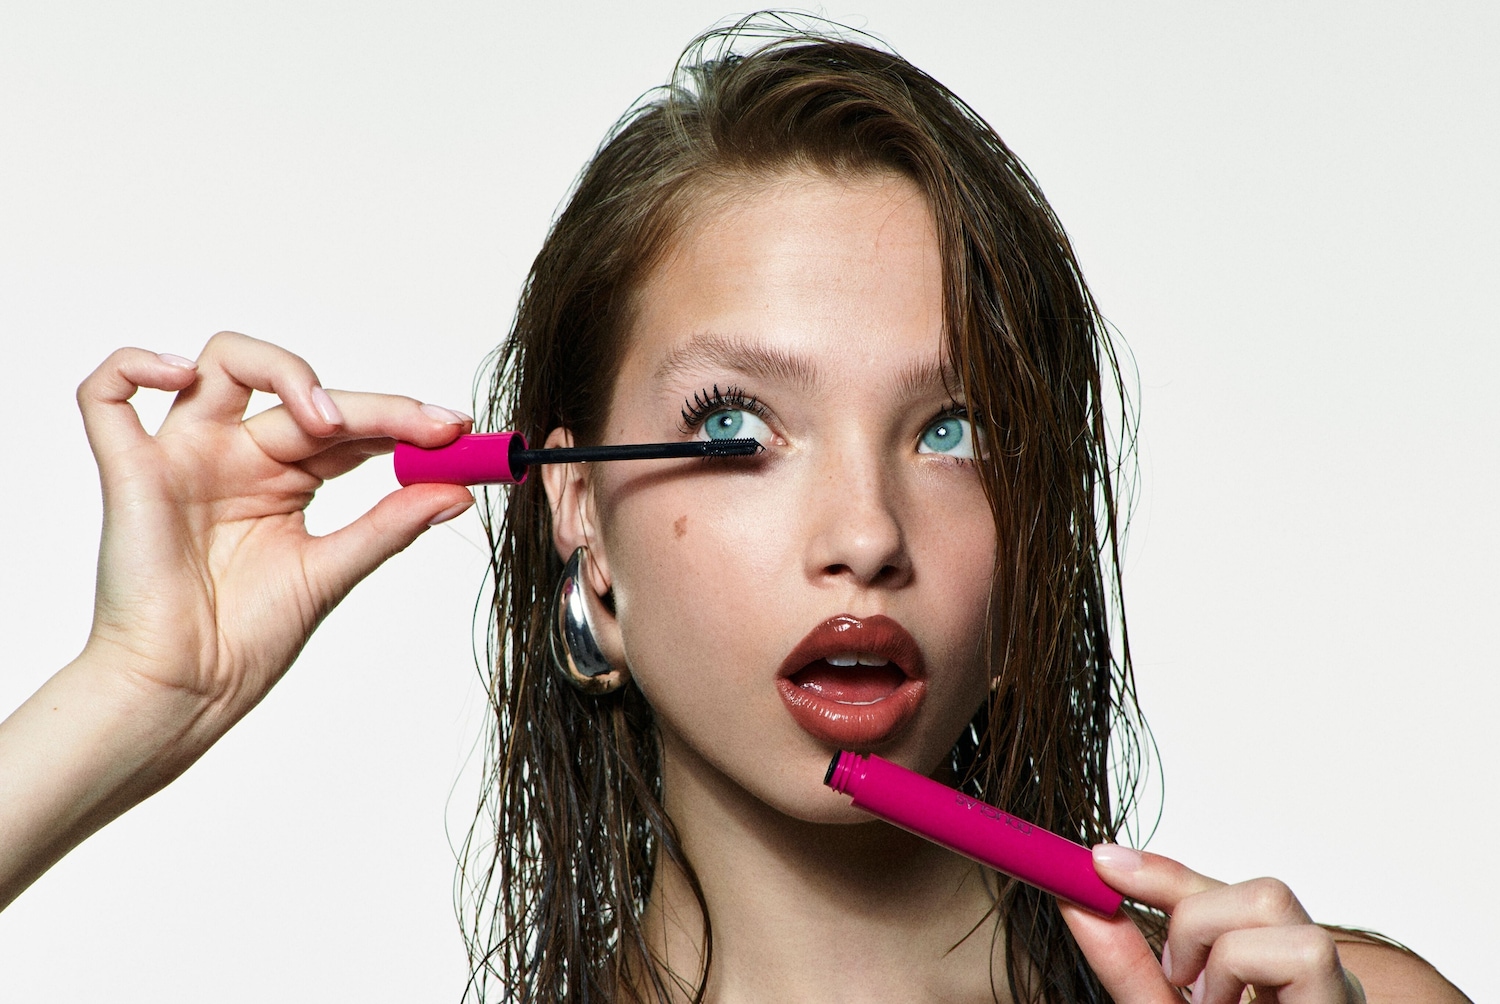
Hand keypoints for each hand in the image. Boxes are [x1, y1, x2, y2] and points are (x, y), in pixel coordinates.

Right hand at [77, 331, 475, 740]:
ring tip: (326, 420)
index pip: (347, 425)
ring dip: (282, 370)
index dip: (401, 418)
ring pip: (220, 363)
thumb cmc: (244, 642)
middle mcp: (235, 455)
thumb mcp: (333, 571)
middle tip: (426, 427)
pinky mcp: (130, 472)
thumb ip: (390, 524)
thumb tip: (457, 491)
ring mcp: (183, 457)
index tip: (456, 430)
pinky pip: (106, 396)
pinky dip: (137, 365)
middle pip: (301, 392)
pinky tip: (184, 376)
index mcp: (282, 477)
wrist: (187, 693)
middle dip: (371, 405)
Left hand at [1060, 846, 1364, 1003]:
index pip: (1215, 896)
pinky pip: (1303, 952)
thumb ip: (1126, 966)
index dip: (1158, 869)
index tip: (1098, 861)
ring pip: (1275, 904)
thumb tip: (1078, 900)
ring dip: (1219, 946)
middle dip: (1196, 914)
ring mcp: (1331, 993)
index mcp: (1263, 975)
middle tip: (1174, 975)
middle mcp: (1305, 980)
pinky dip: (1245, 968)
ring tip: (1207, 1002)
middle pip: (1262, 889)